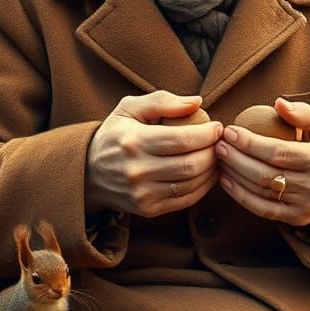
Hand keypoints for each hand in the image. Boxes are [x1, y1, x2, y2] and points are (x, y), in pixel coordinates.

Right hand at [86, 91, 223, 216]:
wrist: (88, 173)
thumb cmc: (115, 135)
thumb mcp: (129, 108)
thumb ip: (162, 101)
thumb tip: (197, 102)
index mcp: (134, 142)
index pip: (183, 139)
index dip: (208, 134)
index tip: (218, 127)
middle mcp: (137, 171)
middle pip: (191, 164)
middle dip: (214, 152)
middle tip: (221, 143)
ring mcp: (142, 194)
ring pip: (191, 184)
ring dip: (212, 170)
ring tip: (217, 156)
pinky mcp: (147, 210)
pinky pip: (185, 200)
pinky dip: (203, 187)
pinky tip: (208, 174)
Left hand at [217, 97, 309, 226]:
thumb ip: (303, 112)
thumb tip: (278, 103)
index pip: (278, 152)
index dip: (249, 142)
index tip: (229, 131)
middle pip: (265, 174)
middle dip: (236, 158)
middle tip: (219, 145)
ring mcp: (306, 206)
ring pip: (260, 191)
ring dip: (234, 175)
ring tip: (220, 159)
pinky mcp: (297, 219)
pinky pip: (262, 209)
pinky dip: (240, 195)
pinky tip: (226, 180)